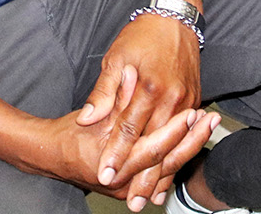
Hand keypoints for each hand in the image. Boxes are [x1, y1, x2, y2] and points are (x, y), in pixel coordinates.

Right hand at [39, 103, 217, 209]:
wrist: (51, 155)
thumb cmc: (69, 132)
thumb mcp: (90, 114)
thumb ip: (113, 95)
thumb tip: (131, 75)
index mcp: (110, 160)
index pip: (150, 148)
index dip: (171, 131)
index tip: (189, 114)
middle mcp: (122, 179)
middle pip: (165, 162)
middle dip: (190, 141)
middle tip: (209, 120)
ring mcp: (127, 185)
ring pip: (167, 168)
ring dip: (190, 146)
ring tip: (208, 124)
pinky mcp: (130, 184)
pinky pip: (160, 174)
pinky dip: (179, 156)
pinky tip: (195, 140)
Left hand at [78, 12, 203, 205]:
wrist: (175, 19)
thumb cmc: (141, 37)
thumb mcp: (115, 59)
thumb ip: (103, 92)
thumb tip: (87, 119)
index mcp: (148, 87)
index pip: (128, 130)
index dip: (116, 154)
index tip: (104, 174)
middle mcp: (171, 99)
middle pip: (154, 146)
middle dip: (141, 177)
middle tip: (131, 202)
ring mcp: (186, 102)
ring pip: (172, 147)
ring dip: (160, 175)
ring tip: (150, 199)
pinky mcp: (195, 102)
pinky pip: (185, 138)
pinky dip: (176, 159)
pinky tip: (168, 177)